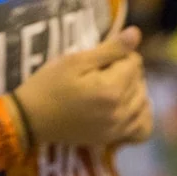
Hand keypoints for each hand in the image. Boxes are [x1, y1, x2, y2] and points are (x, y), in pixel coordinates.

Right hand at [13, 26, 152, 146]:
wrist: (32, 119)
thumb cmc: (49, 85)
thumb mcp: (75, 61)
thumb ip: (109, 50)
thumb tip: (136, 35)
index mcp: (111, 89)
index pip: (135, 63)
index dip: (120, 55)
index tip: (101, 58)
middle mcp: (120, 111)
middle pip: (140, 82)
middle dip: (127, 72)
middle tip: (103, 72)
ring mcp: (119, 128)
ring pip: (144, 103)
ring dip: (134, 91)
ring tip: (112, 87)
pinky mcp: (114, 138)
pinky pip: (142, 129)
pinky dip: (141, 116)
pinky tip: (128, 108)